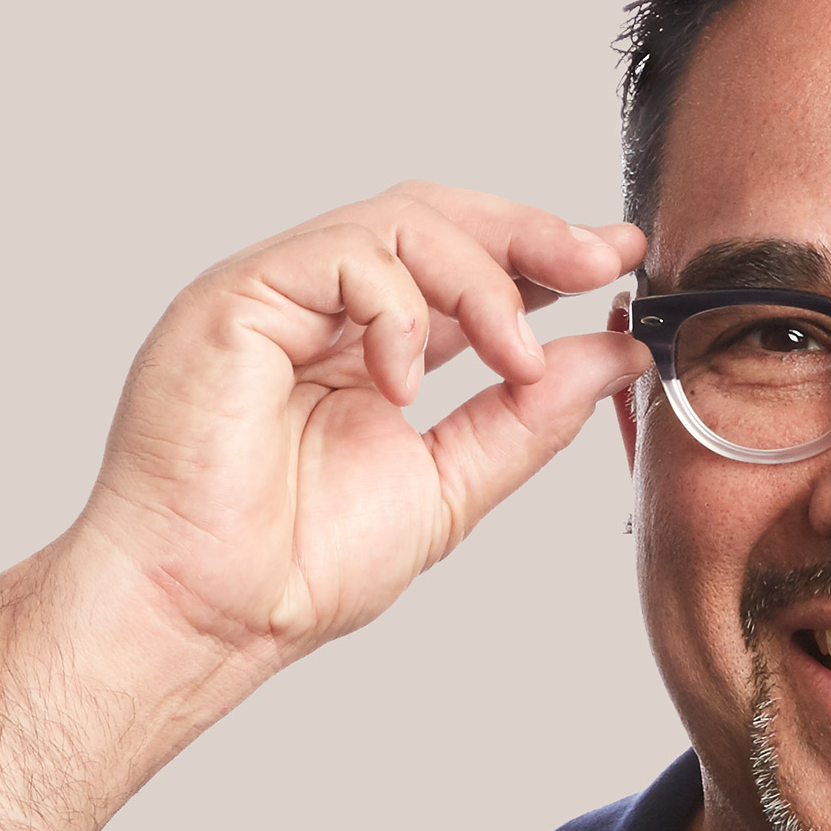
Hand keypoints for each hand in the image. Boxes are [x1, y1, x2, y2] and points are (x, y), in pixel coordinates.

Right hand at [76, 183, 649, 674]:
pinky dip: (399, 311)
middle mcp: (321, 311)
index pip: (466, 269)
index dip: (543, 255)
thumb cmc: (299, 564)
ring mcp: (276, 298)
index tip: (618, 261)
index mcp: (371, 351)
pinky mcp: (235, 300)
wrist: (212, 611)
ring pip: (397, 223)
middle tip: (600, 261)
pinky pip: (339, 256)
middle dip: (531, 234)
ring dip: (482, 281)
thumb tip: (612, 360)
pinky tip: (407, 382)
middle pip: (437, 219)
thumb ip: (529, 417)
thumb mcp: (454, 483)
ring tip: (518, 358)